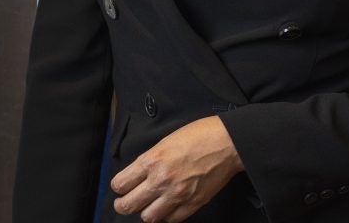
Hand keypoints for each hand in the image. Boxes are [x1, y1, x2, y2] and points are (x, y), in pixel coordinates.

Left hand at [110, 115, 243, 221]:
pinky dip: (167, 216)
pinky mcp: (192, 204)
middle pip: (128, 205)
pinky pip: (171, 220)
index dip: (119, 186)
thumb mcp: (167, 139)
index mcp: (153, 160)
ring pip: (148, 217)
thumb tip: (138, 173)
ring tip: (149, 204)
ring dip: (146, 211)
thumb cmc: (202, 134)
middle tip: (125, 201)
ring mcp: (177, 194)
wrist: (229, 142)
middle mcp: (161, 180)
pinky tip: (168, 207)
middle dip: (123, 204)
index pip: (120, 184)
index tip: (121, 186)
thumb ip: (151, 159)